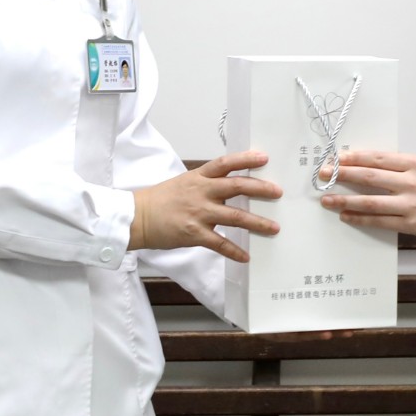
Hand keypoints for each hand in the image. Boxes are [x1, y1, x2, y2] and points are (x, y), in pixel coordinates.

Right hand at [132, 152, 282, 263]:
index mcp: (198, 177)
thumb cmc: (161, 200)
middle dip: (260, 189)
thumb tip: (233, 187)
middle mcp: (201, 192)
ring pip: (235, 216)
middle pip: (237, 187)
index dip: (245, 159)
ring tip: (274, 228)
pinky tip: (246, 257)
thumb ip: (208, 183)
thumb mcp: (185, 182)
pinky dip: (234, 251)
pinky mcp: (194, 234)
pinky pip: (220, 243)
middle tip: (278, 192)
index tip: (264, 158)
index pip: (225, 163)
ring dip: (257, 223)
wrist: (138, 217)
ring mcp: (199, 213)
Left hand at [317, 151, 415, 241]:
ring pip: (370, 200)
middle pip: (369, 176)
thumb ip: (402, 167)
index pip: (377, 157)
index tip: (337, 158)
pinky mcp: (411, 224)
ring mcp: (411, 204)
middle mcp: (412, 181)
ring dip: (345, 199)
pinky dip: (360, 218)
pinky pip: (379, 221)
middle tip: (323, 173)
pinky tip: (346, 216)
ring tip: (326, 199)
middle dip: (342, 174)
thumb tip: (368, 166)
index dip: (354, 158)